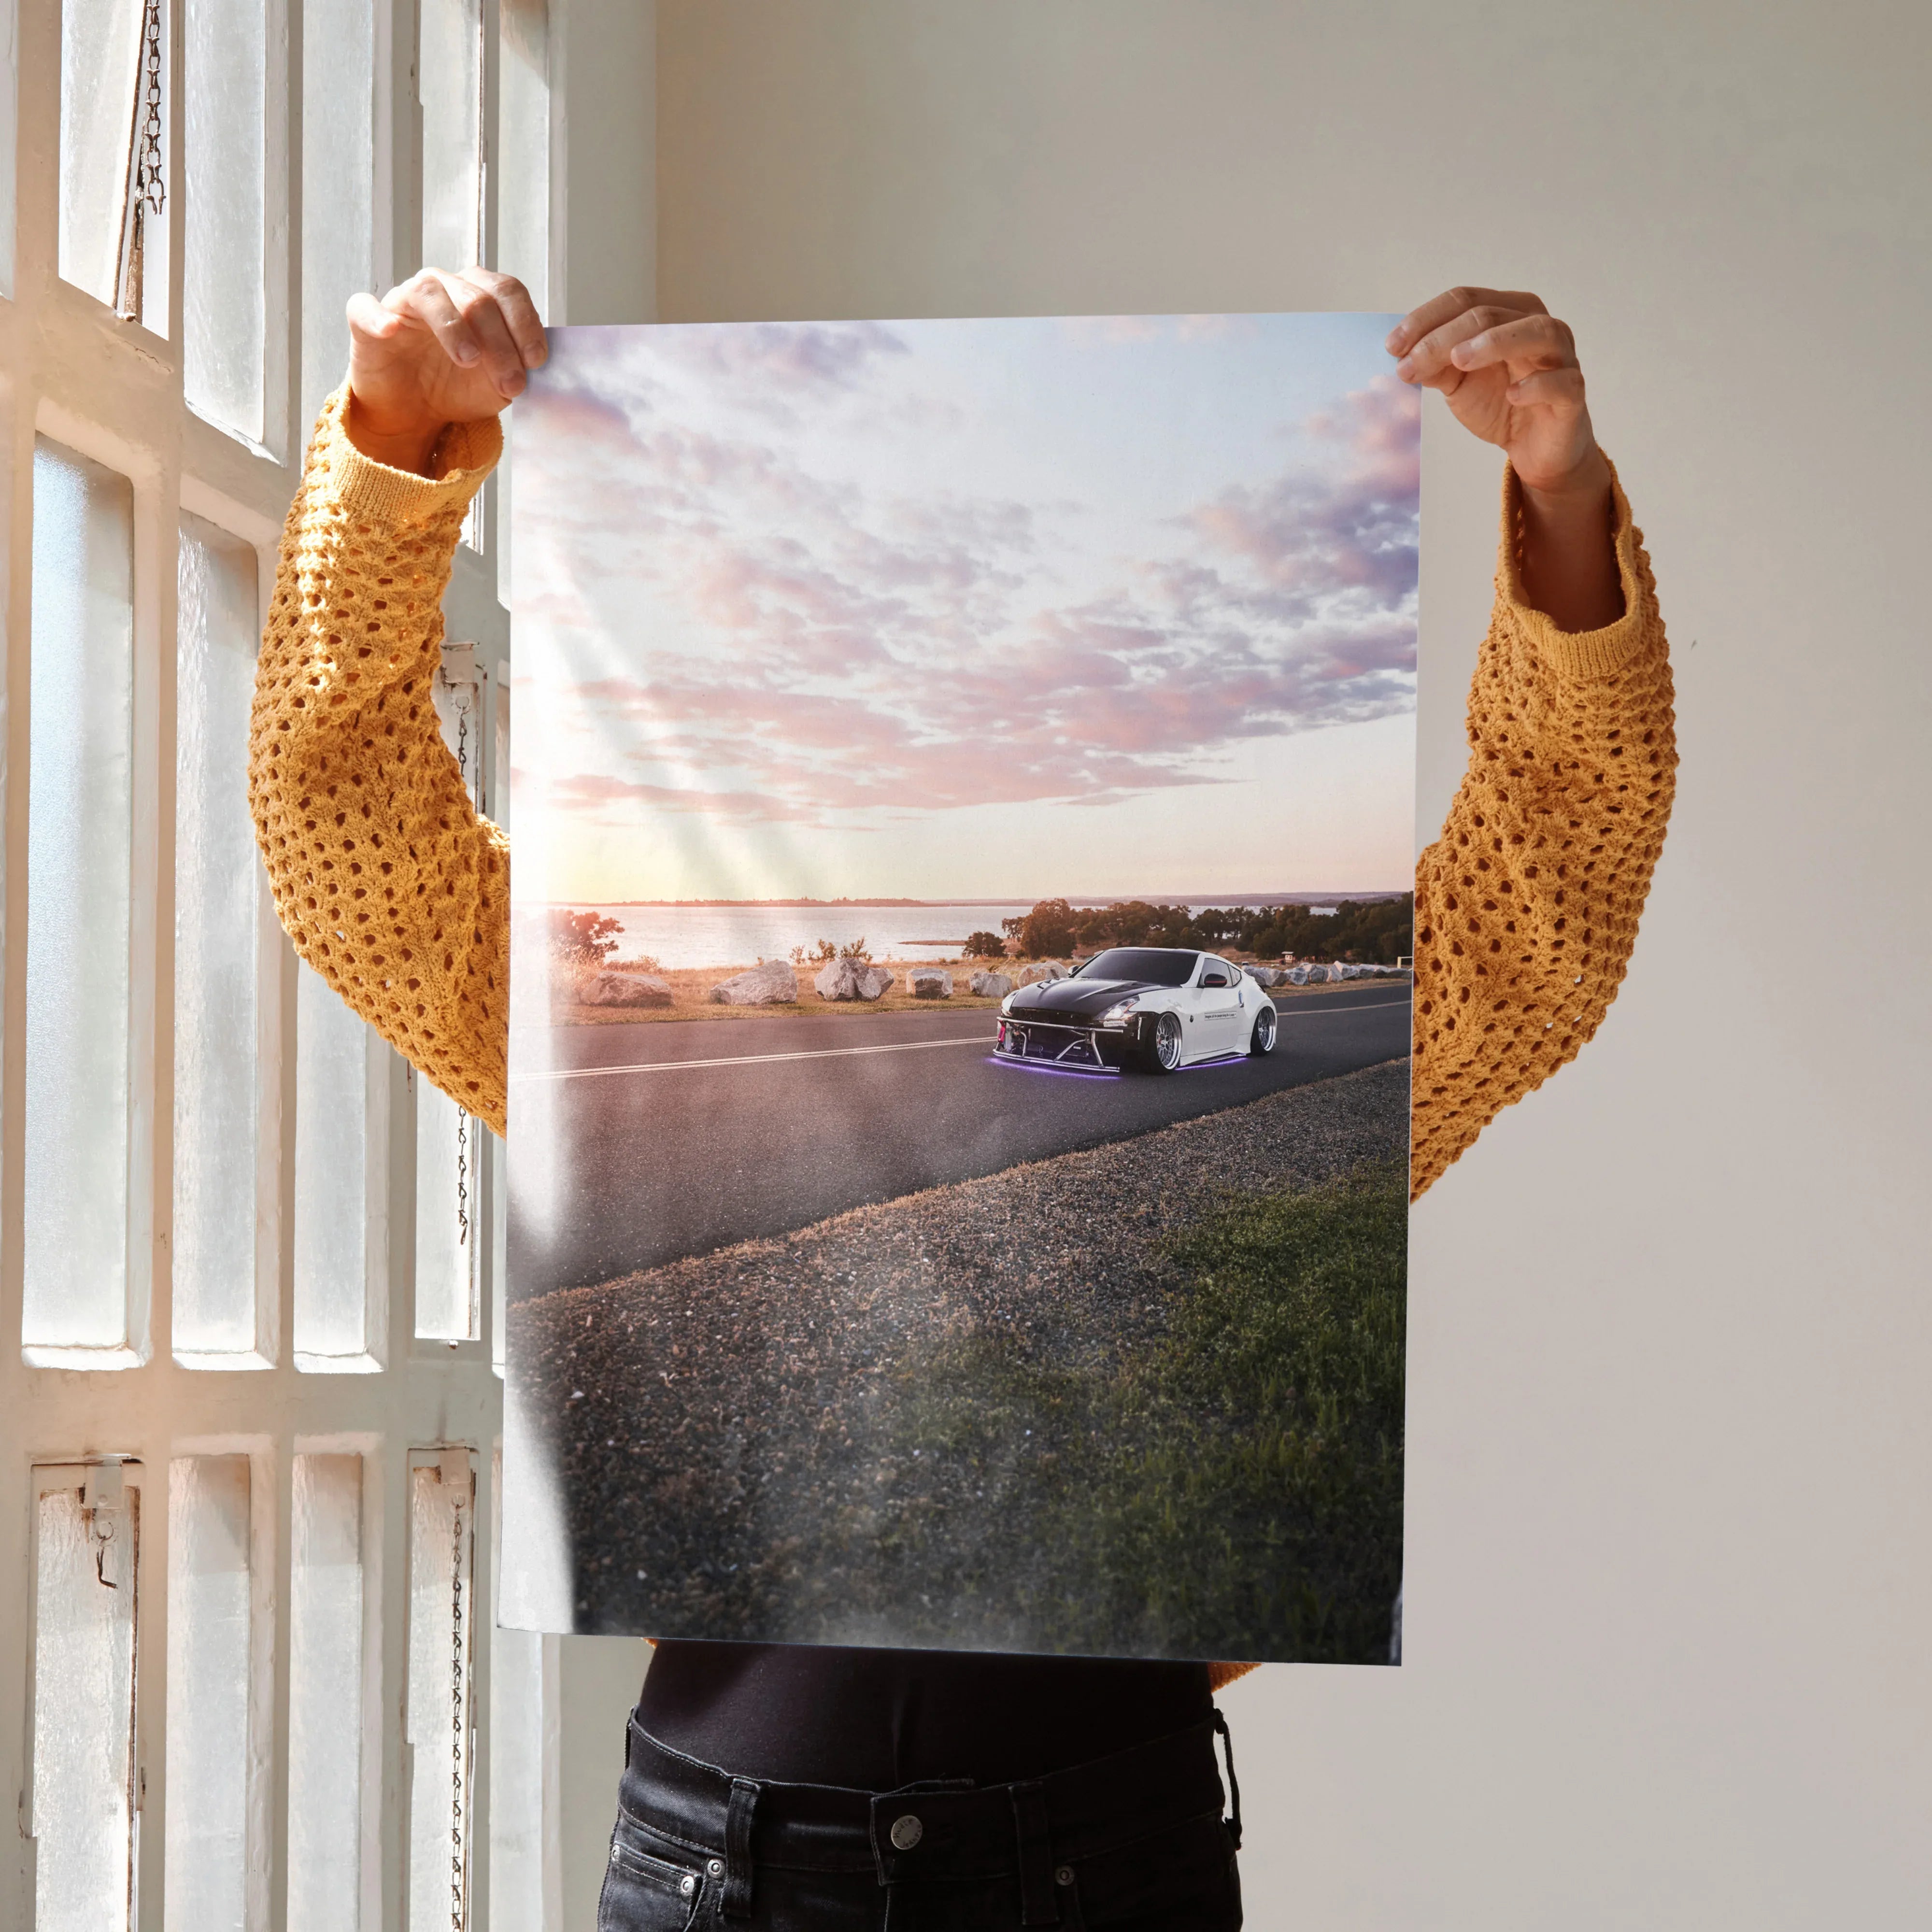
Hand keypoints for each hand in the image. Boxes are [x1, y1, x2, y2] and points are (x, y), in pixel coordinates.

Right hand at [344, 267, 546, 474]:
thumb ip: (519, 367)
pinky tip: (391, 331)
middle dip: (500, 342)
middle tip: (511, 383)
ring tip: (468, 360)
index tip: (536, 361)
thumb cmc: (458, 387)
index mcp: (479, 295)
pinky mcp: (367, 321)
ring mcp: (404, 301)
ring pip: (430, 293)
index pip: (507, 291)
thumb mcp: (499, 383)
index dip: (525, 323)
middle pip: (476, 297)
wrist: (416, 411)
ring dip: (454, 326)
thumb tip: (541, 363)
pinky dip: (378, 316)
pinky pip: (365, 307)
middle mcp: (444, 288)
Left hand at [1389, 287, 1621, 628]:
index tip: (1391, 347)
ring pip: (1536, 332)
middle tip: (1409, 364)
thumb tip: (1402, 354)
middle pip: (1490, 314)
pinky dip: (1537, 385)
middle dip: (1443, 338)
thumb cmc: (1499, 403)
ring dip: (1494, 342)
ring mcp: (1561, 357)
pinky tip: (1512, 394)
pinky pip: (1562, 381)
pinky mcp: (1573, 393)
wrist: (1534, 447)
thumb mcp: (1458, 382)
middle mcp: (1538, 326)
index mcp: (1508, 313)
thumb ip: (1435, 364)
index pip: (1465, 299)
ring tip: (1458, 360)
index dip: (1426, 319)